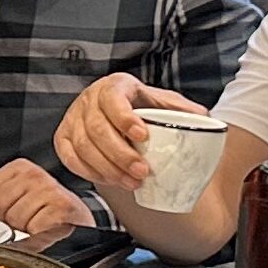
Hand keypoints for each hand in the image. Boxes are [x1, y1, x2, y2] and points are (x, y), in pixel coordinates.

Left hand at [0, 159, 93, 242]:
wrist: (77, 220)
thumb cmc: (43, 212)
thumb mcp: (16, 199)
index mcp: (18, 167)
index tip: (2, 214)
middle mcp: (33, 174)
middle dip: (6, 221)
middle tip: (22, 221)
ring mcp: (48, 187)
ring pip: (16, 219)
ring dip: (24, 230)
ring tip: (36, 223)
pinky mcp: (62, 205)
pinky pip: (35, 228)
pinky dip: (38, 236)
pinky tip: (46, 227)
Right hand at [51, 73, 211, 194]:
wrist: (116, 114)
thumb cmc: (141, 108)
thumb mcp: (163, 103)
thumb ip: (182, 109)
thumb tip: (205, 118)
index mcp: (115, 85)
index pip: (114, 99)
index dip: (125, 119)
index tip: (143, 137)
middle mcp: (89, 99)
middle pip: (97, 128)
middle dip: (120, 154)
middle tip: (143, 172)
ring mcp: (72, 118)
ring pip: (82, 146)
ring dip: (107, 169)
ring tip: (132, 182)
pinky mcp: (62, 137)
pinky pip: (69, 158)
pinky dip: (89, 172)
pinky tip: (109, 180)